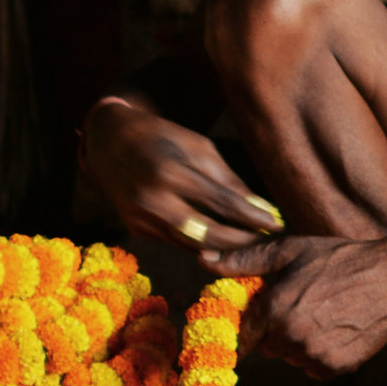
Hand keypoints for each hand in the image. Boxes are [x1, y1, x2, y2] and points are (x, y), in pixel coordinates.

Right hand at [81, 97, 281, 250]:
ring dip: (225, 247)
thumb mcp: (198, 147)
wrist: (109, 142)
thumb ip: (228, 181)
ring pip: (194, 245)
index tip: (277, 224)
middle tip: (266, 239)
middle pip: (209, 233)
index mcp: (171, 173)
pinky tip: (222, 242)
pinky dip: (202, 244)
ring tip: (250, 242)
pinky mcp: (137, 229)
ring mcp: (142, 218)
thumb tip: (260, 209)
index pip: (222, 203)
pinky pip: (178, 243)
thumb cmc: (162, 138)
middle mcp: (154, 200)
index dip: (252, 217)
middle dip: (242, 240)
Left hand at [207, 234, 386, 378]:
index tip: (265, 319)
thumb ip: (243, 260)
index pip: (245, 333)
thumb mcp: (291, 250)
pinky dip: (323, 355)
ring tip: (327, 314)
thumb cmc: (342, 259)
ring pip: (293, 358)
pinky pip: (316, 368)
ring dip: (301, 343)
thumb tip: (202, 259)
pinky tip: (340, 329)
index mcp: (273, 307)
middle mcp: (290, 335)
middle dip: (280, 329)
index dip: (254, 325)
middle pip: (269, 346)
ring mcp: (313, 355)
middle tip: (307, 305)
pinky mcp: (336, 368)